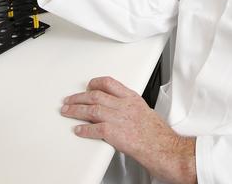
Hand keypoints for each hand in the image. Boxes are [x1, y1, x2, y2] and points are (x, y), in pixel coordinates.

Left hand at [61, 76, 195, 183]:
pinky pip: (94, 129)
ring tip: (67, 111)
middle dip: (79, 97)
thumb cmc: (158, 134)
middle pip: (95, 95)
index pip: (109, 83)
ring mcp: (118, 119)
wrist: (164, 148)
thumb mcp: (146, 112)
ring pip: (91, 110)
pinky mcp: (114, 133)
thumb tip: (121, 112)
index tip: (88, 86)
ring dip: (76, 110)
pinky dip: (84, 130)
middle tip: (70, 100)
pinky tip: (78, 130)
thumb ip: (130, 109)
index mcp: (132, 99)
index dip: (95, 83)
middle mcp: (124, 106)